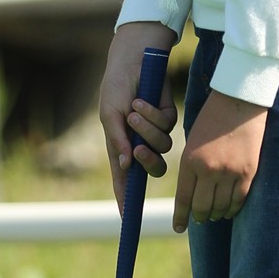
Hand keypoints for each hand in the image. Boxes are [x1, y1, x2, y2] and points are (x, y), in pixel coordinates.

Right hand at [99, 23, 177, 212]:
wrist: (133, 59)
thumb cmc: (115, 86)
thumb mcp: (109, 114)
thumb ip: (117, 140)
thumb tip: (124, 166)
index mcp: (121, 146)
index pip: (125, 179)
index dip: (126, 199)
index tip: (126, 218)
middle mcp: (140, 142)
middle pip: (153, 169)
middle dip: (147, 162)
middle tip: (138, 149)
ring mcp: (156, 131)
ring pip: (163, 147)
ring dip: (148, 130)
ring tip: (134, 110)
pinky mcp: (168, 116)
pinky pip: (168, 126)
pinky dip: (154, 114)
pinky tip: (142, 100)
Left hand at [173, 90, 266, 233]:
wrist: (240, 101)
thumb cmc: (213, 118)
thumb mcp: (193, 142)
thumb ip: (191, 167)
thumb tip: (192, 192)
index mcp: (190, 160)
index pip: (183, 198)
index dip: (180, 216)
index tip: (178, 228)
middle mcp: (209, 170)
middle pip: (202, 207)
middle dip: (199, 217)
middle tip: (199, 220)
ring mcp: (230, 172)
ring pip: (221, 207)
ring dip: (216, 215)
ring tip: (214, 216)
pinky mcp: (248, 172)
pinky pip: (238, 200)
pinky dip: (233, 209)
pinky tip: (229, 211)